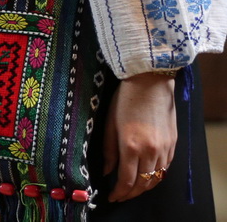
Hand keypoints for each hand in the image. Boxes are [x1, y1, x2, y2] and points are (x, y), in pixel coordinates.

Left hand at [104, 70, 175, 201]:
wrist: (150, 83)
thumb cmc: (125, 101)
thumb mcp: (110, 125)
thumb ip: (109, 151)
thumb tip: (107, 171)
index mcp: (131, 146)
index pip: (127, 180)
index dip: (119, 192)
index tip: (112, 197)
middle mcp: (150, 150)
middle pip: (143, 183)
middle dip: (131, 194)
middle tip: (121, 196)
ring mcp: (164, 148)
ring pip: (157, 177)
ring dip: (145, 187)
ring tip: (133, 190)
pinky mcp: (173, 143)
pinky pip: (166, 167)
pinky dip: (157, 176)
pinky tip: (148, 176)